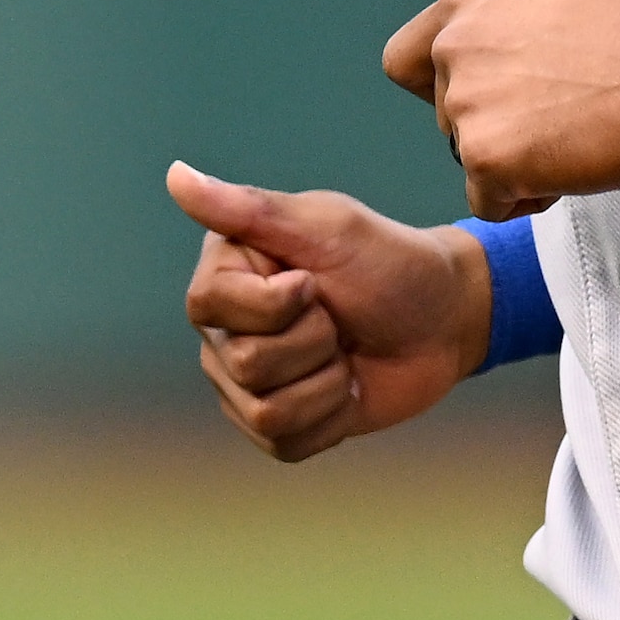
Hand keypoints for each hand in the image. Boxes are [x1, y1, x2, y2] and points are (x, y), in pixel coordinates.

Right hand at [168, 162, 493, 461]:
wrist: (444, 321)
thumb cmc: (389, 263)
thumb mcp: (327, 229)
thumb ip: (249, 209)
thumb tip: (175, 176)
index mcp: (226, 273)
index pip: (210, 304)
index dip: (274, 303)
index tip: (314, 280)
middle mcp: (224, 330)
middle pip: (244, 363)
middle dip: (314, 341)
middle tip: (338, 317)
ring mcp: (245, 384)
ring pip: (265, 411)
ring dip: (326, 382)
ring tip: (344, 354)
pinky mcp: (276, 428)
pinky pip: (284, 443)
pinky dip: (330, 418)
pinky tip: (344, 389)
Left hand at [382, 0, 619, 216]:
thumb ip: (503, 19)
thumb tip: (490, 45)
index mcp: (467, 4)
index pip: (405, 60)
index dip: (436, 87)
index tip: (479, 99)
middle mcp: (455, 48)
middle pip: (445, 117)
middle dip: (494, 126)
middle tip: (560, 117)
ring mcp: (467, 103)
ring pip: (469, 158)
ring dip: (514, 162)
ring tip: (574, 138)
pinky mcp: (487, 157)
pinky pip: (487, 202)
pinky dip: (522, 200)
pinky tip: (568, 171)